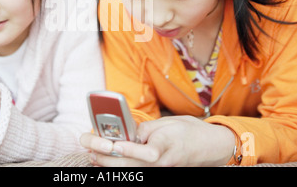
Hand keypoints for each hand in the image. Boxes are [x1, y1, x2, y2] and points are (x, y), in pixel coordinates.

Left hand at [80, 116, 234, 166]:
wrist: (208, 147)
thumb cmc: (188, 132)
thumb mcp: (167, 123)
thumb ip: (144, 129)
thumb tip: (124, 133)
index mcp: (166, 147)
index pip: (147, 152)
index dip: (128, 149)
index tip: (112, 143)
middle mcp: (161, 164)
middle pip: (131, 165)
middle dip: (106, 157)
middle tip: (89, 145)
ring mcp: (159, 171)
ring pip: (129, 172)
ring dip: (108, 164)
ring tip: (91, 155)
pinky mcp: (156, 173)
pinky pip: (134, 172)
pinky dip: (119, 168)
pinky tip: (105, 162)